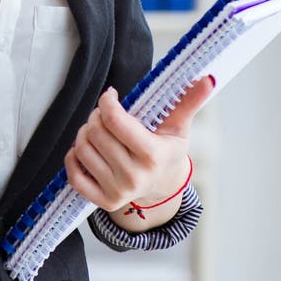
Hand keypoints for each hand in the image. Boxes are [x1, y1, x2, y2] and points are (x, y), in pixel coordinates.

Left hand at [64, 76, 214, 213]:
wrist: (163, 185)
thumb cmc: (167, 149)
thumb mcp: (179, 126)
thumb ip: (189, 101)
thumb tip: (207, 79)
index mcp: (153, 155)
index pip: (114, 119)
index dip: (107, 102)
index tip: (110, 97)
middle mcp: (135, 176)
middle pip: (96, 131)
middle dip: (96, 116)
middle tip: (105, 115)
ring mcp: (118, 191)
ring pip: (82, 148)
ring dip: (85, 133)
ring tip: (98, 131)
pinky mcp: (103, 201)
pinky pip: (74, 175)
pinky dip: (73, 158)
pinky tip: (87, 149)